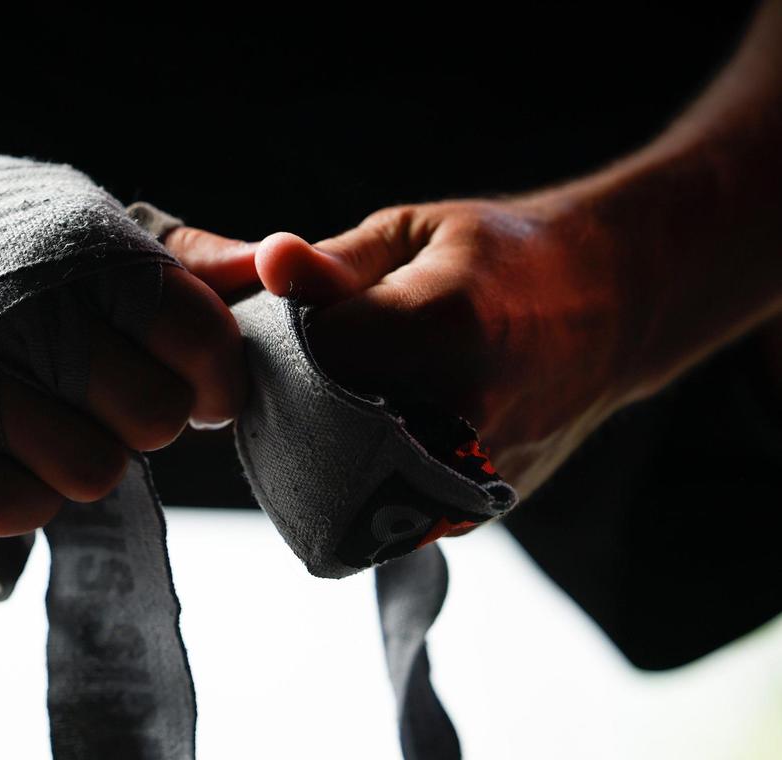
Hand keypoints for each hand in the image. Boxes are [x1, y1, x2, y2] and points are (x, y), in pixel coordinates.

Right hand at [0, 266, 246, 535]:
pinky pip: (19, 509)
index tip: (196, 384)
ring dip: (83, 458)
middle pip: (156, 416)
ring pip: (95, 472)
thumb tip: (273, 263)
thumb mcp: (95, 235)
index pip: (202, 337)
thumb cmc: (6, 257)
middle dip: (146, 419)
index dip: (213, 378)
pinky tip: (9, 451)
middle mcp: (34, 309)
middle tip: (109, 398)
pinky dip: (25, 493)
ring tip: (53, 420)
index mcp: (93, 253)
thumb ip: (190, 262)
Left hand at [165, 197, 638, 497]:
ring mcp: (472, 468)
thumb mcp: (418, 231)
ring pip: (346, 482)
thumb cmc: (507, 254)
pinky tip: (375, 437)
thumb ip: (336, 262)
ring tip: (344, 399)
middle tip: (306, 369)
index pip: (304, 353)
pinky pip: (386, 511)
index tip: (283, 329)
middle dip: (292, 403)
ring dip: (322, 447)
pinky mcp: (478, 509)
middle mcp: (458, 407)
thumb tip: (268, 265)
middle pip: (317, 428)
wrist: (615, 307)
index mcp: (439, 324)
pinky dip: (363, 480)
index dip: (277, 344)